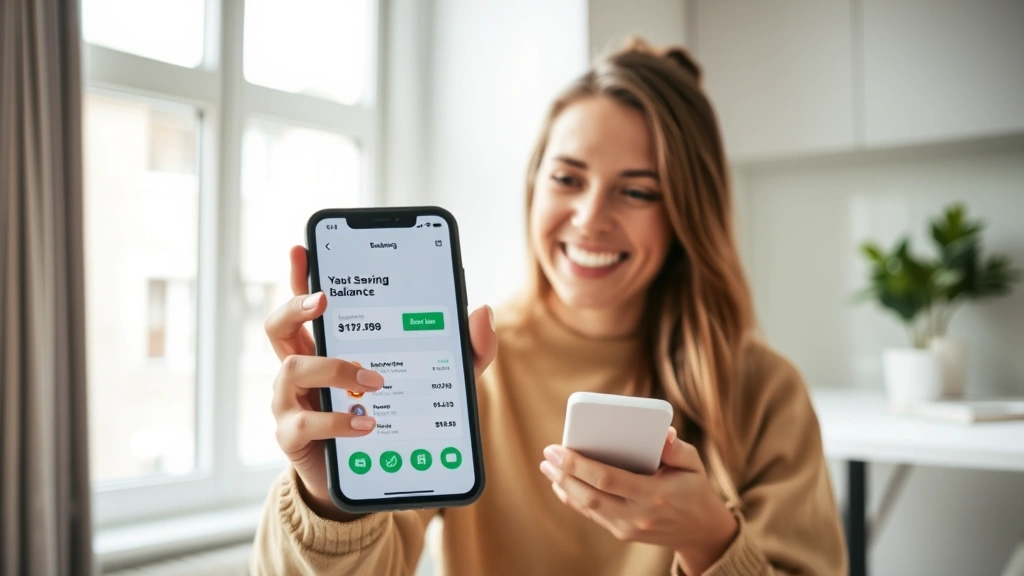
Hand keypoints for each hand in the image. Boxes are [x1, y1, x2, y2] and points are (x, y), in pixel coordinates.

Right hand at [267, 245, 498, 520]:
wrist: (371, 474)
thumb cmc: (396, 413)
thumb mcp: (438, 378)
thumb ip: (465, 349)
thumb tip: (482, 312)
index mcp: (329, 342)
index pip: (306, 300)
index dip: (299, 273)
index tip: (303, 248)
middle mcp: (302, 365)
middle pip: (279, 326)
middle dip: (296, 306)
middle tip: (324, 299)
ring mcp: (292, 400)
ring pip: (289, 368)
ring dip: (333, 369)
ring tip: (374, 381)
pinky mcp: (293, 436)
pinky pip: (304, 422)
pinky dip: (337, 421)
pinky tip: (366, 423)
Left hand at [540, 428, 737, 573]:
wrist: (701, 531)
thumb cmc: (694, 489)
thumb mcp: (694, 464)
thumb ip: (677, 448)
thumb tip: (661, 432)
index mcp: (655, 494)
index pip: (608, 479)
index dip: (579, 464)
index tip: (559, 448)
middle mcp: (639, 515)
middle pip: (591, 496)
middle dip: (564, 474)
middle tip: (547, 453)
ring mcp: (629, 527)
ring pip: (588, 507)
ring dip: (564, 486)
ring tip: (548, 466)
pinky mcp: (623, 533)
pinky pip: (592, 515)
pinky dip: (573, 499)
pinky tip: (560, 484)